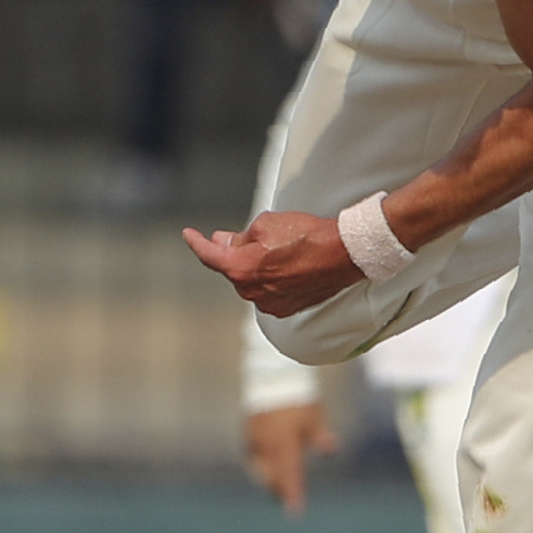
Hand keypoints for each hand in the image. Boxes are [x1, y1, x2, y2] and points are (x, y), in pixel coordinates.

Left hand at [183, 210, 363, 316]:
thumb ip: (240, 237)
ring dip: (254, 266)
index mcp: (241, 270)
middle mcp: (252, 292)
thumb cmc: (305, 235)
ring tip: (274, 247)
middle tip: (232, 236)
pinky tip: (285, 263)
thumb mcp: (265, 224)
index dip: (196, 242)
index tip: (188, 234)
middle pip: (232, 270)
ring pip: (251, 281)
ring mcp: (270, 303)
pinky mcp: (287, 308)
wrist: (344, 254)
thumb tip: (225, 243)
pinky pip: (268, 291)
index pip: (209, 257)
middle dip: (231, 253)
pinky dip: (270, 278)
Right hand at [243, 402, 337, 514]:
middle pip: (271, 477)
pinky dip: (260, 469)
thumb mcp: (314, 416)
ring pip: (259, 470)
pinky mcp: (247, 433)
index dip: (292, 494)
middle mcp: (265, 446)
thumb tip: (331, 448)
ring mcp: (254, 440)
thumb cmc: (298, 398)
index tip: (295, 511)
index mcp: (282, 444)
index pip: (289, 476)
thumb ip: (319, 435)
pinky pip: (253, 459)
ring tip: (276, 490)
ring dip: (269, 482)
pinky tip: (265, 471)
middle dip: (279, 491)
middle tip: (288, 501)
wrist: (272, 377)